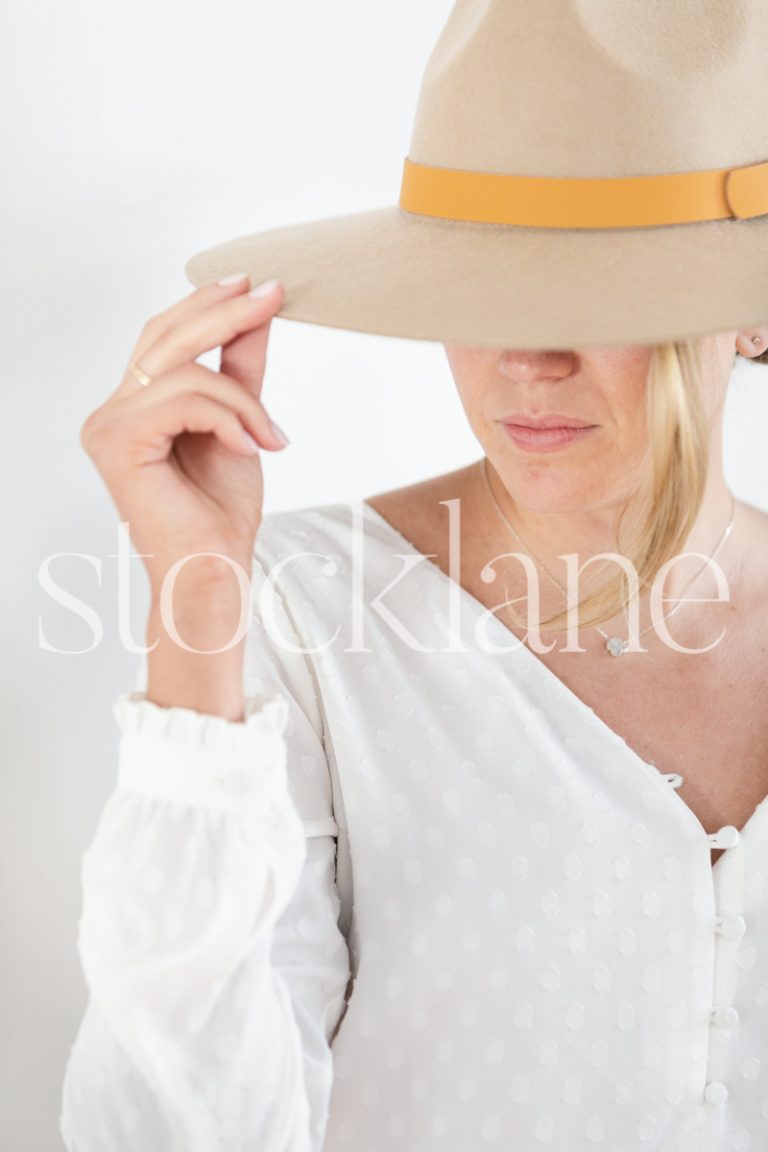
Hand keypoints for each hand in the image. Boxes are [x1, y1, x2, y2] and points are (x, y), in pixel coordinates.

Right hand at [80, 275, 287, 599]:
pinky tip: (250, 447)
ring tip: (271, 437)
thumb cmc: (220, 512)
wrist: (214, 571)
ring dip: (243, 402)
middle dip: (225, 314)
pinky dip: (228, 419)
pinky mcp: (119, 444)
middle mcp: (110, 413)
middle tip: (272, 295)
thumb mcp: (241, 424)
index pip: (162, 339)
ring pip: (184, 373)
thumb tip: (258, 314)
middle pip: (165, 340)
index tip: (257, 285)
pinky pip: (184, 402)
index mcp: (132, 408)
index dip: (205, 306)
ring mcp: (108, 427)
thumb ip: (241, 371)